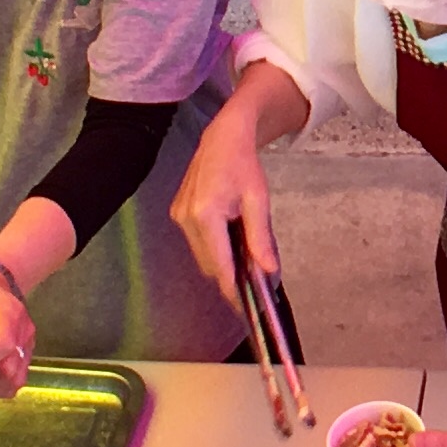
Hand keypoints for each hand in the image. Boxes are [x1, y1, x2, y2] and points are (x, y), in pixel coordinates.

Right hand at [167, 100, 281, 316]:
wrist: (223, 138)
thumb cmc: (244, 165)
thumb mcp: (258, 201)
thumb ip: (261, 238)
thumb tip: (269, 272)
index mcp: (205, 214)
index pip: (219, 265)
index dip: (233, 289)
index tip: (247, 308)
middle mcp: (185, 218)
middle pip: (209, 265)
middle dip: (231, 278)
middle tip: (257, 284)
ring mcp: (178, 216)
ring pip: (202, 257)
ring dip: (223, 264)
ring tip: (247, 262)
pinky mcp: (177, 214)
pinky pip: (198, 244)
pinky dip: (215, 250)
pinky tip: (232, 244)